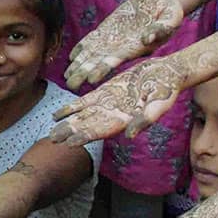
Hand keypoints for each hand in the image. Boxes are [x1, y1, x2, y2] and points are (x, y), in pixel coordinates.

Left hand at [50, 56, 188, 145]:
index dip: (84, 137)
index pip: (100, 131)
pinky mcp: (104, 92)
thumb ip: (144, 120)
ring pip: (82, 117)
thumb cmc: (167, 90)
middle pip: (86, 127)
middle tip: (51, 141)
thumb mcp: (159, 105)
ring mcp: (107, 105)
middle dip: (70, 134)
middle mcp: (112, 116)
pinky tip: (56, 114)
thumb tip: (130, 134)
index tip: (69, 143)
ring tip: (51, 132)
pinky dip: (70, 108)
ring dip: (67, 125)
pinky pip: (83, 102)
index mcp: (124, 121)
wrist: (166, 73)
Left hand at [65, 0, 184, 88]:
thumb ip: (161, 29)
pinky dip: (81, 47)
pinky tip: (71, 56)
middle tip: (70, 85)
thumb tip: (147, 39)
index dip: (102, 69)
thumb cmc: (170, 10)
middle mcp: (121, 47)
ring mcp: (113, 39)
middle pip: (99, 62)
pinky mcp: (109, 29)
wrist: (161, 0)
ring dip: (79, 64)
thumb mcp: (171, 18)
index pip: (115, 61)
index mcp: (134, 48)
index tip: (90, 79)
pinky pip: (92, 39)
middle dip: (84, 73)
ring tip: (66, 75)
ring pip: (92, 53)